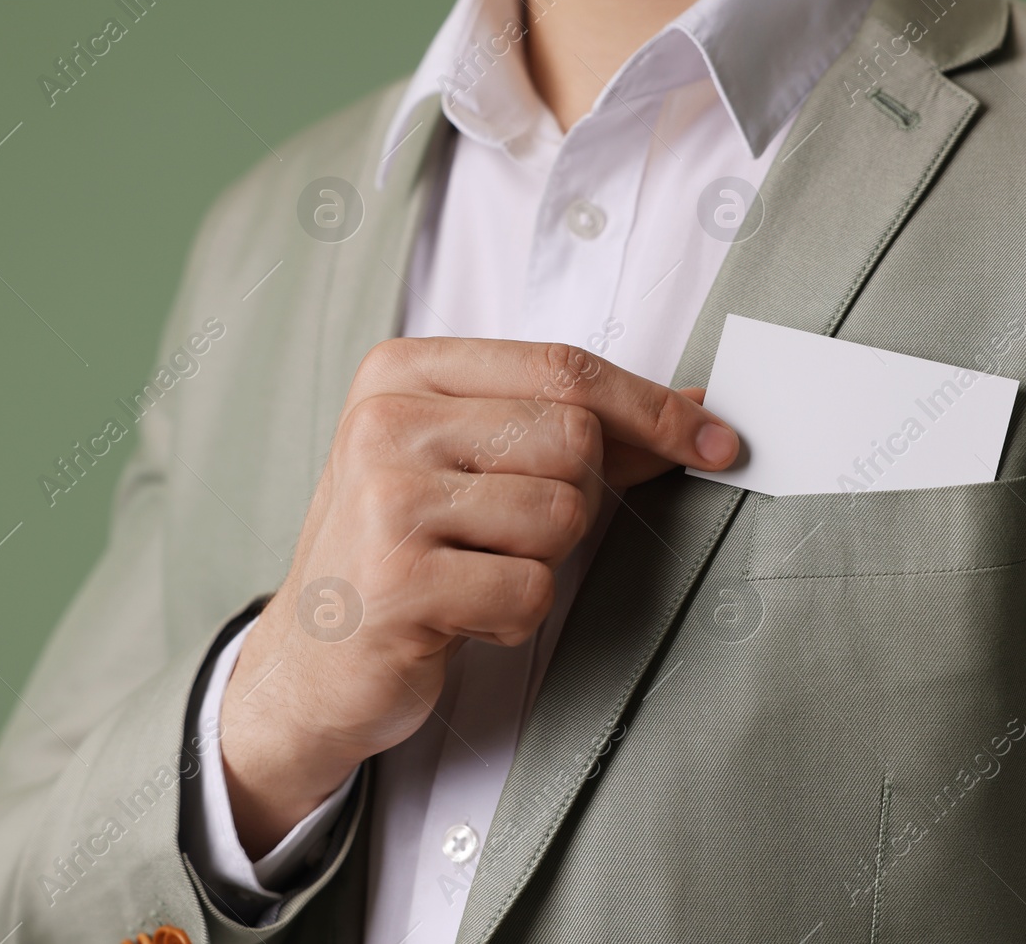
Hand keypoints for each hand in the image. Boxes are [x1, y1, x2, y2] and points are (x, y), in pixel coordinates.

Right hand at [219, 338, 737, 854]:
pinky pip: (530, 592)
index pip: (561, 367)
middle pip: (573, 440)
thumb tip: (695, 407)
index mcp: (403, 371)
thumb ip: (569, 426)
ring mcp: (387, 501)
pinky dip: (512, 617)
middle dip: (570, 501)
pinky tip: (457, 615)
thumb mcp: (466, 463)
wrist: (308, 659)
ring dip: (539, 562)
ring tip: (472, 571)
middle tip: (503, 534)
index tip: (718, 439)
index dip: (652, 406)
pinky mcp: (399, 583)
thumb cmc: (403, 550)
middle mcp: (387, 422)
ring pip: (561, 516)